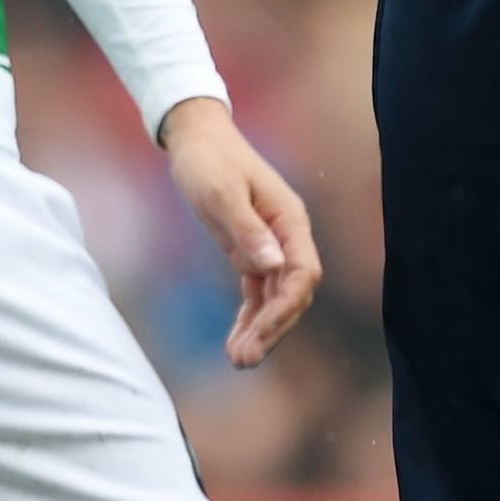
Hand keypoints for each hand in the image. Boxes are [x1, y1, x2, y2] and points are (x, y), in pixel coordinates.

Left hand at [160, 97, 320, 365]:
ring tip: (238, 360)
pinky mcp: (250, 251)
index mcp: (290, 220)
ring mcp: (270, 246)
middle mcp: (287, 236)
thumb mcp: (222, 192)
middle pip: (292, 293)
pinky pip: (256, 293)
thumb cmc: (210, 160)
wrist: (196, 140)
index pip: (304, 273)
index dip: (286, 307)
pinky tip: (235, 342)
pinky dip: (249, 318)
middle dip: (272, 329)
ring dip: (261, 330)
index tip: (261, 332)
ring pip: (275, 298)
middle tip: (244, 359)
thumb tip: (275, 265)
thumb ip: (248, 230)